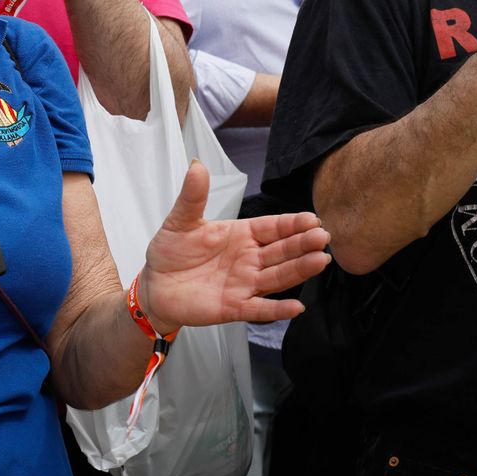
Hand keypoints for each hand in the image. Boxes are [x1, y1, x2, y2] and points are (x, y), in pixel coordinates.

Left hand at [137, 162, 331, 328]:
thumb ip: (193, 196)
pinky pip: (260, 308)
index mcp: (241, 235)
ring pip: (278, 276)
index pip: (272, 228)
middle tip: (322, 237)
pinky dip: (278, 309)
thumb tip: (198, 165)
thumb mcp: (180, 220)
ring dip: (299, 270)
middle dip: (303, 244)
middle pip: (282, 251)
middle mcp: (249, 259)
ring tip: (320, 261)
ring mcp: (244, 283)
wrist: (154, 285)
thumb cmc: (171, 252)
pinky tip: (296, 307)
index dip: (292, 224)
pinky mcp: (234, 307)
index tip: (312, 219)